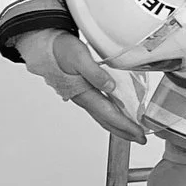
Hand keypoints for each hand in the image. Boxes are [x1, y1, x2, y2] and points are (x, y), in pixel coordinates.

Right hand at [15, 28, 146, 143]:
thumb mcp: (79, 56)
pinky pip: (99, 108)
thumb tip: (110, 87)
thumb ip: (94, 72)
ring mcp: (82, 95)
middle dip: (124, 131)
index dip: (125, 125)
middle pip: (106, 120)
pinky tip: (117, 114)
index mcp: (83, 92)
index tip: (139, 134)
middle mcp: (82, 98)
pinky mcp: (82, 90)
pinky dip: (111, 115)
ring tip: (132, 131)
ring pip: (102, 116)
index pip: (108, 114)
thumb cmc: (60, 48)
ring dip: (118, 125)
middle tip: (141, 139)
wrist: (45, 45)